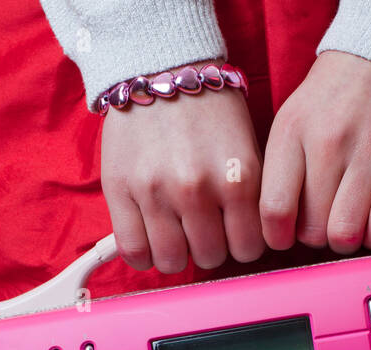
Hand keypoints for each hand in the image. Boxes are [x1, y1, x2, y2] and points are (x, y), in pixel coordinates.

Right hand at [100, 72, 264, 272]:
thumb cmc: (209, 110)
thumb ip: (250, 197)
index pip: (248, 249)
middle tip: (203, 227)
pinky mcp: (120, 190)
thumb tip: (247, 244)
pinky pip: (133, 250)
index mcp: (238, 179)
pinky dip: (143, 254)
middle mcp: (197, 190)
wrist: (162, 68)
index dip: (242, 244)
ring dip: (176, 253)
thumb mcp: (247, 148)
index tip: (233, 234)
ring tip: (175, 232)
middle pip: (210, 258)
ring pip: (172, 261)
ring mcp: (155, 192)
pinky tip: (150, 237)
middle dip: (209, 246)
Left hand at [260, 51, 370, 253]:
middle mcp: (328, 141)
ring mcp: (370, 148)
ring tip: (351, 224)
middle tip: (325, 223)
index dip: (279, 237)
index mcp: (291, 132)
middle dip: (317, 237)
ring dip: (347, 240)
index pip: (274, 209)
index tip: (287, 238)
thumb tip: (277, 228)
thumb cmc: (335, 98)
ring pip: (347, 231)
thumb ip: (281, 170)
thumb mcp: (293, 121)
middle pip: (312, 229)